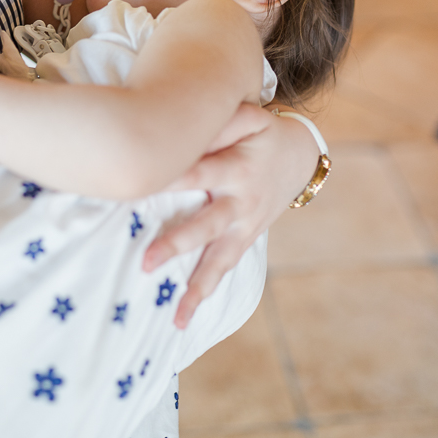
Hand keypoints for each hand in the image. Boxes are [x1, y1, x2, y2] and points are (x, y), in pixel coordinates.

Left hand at [143, 103, 318, 327]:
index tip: (139, 191)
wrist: (299, 157)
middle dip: (178, 244)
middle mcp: (240, 202)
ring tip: (173, 313)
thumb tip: (182, 122)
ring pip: (218, 260)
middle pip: (206, 226)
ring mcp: (244, 227)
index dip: (171, 180)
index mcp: (235, 168)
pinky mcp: (244, 241)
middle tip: (146, 262)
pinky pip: (222, 271)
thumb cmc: (259, 134)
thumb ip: (221, 120)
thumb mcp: (249, 118)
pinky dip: (203, 295)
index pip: (198, 173)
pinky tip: (181, 319)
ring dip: (195, 286)